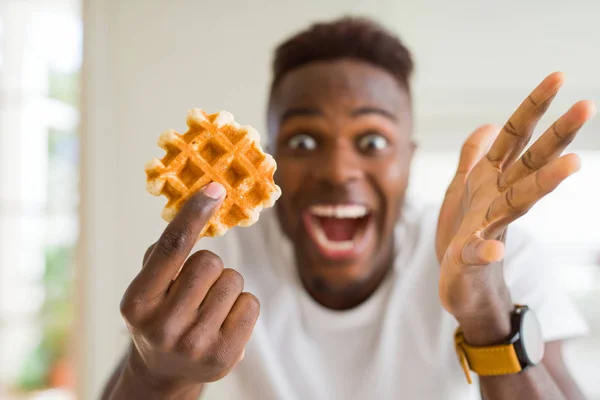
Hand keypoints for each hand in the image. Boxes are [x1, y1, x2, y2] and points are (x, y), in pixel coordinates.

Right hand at [119, 182, 259, 390]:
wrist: (163, 372)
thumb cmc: (158, 315)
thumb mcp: (147, 287)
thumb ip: (165, 252)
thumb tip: (200, 206)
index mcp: (137, 303)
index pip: (171, 248)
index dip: (195, 213)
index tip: (215, 188)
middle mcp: (163, 327)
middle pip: (210, 262)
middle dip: (209, 266)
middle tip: (197, 287)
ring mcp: (195, 345)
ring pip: (234, 280)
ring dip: (225, 286)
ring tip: (207, 308)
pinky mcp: (224, 357)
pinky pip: (251, 303)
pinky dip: (241, 305)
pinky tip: (223, 321)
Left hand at [436, 72, 594, 323]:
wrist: (461, 283)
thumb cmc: (464, 231)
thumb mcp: (465, 187)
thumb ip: (474, 157)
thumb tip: (489, 125)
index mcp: (493, 179)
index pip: (516, 137)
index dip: (533, 107)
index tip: (558, 76)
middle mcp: (498, 199)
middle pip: (530, 164)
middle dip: (556, 136)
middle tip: (587, 106)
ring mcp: (487, 227)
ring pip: (518, 202)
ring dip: (544, 184)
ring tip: (572, 165)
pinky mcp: (470, 257)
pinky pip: (477, 252)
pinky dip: (483, 249)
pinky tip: (491, 247)